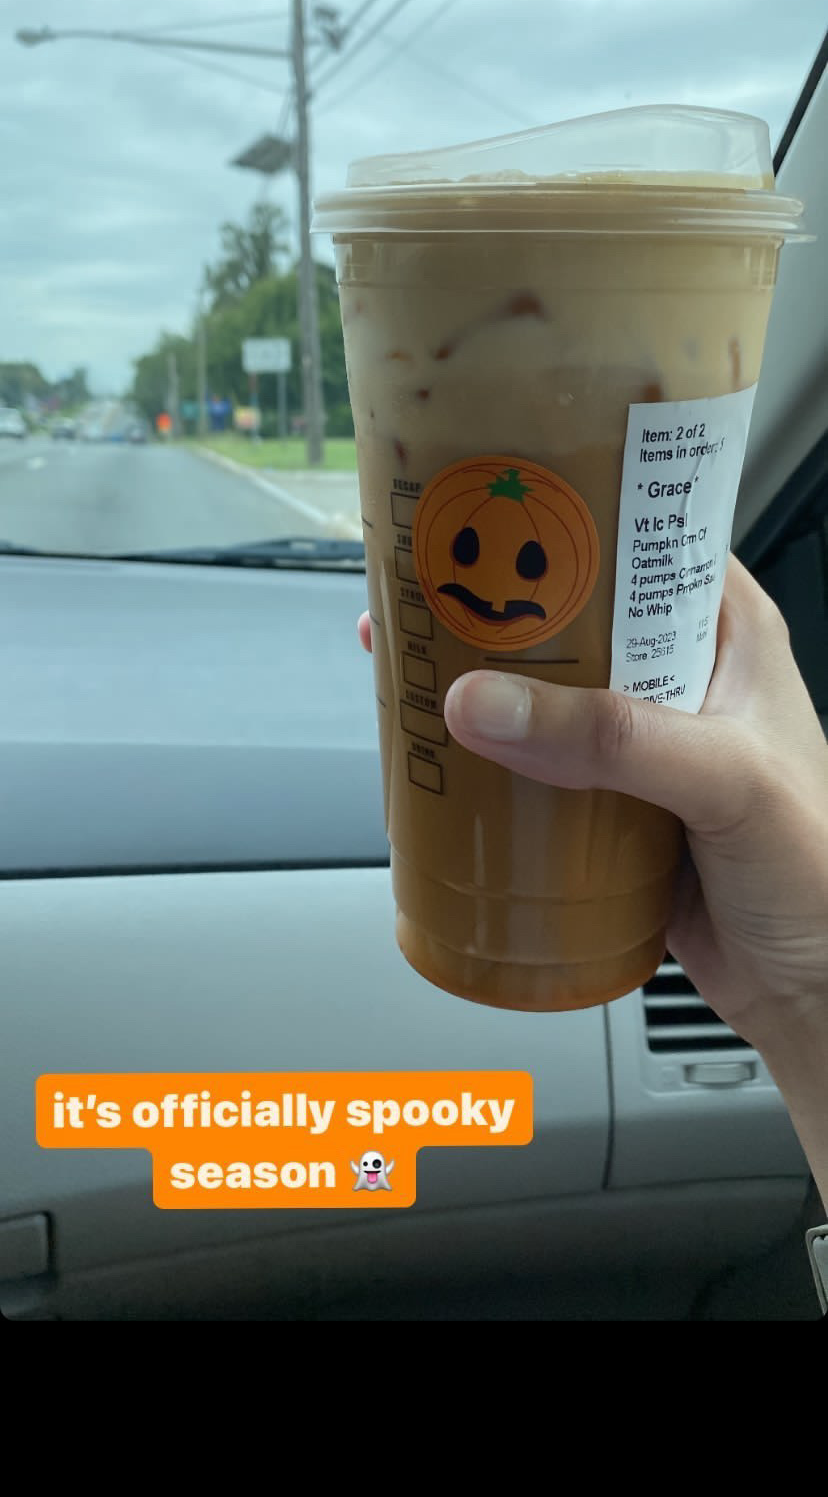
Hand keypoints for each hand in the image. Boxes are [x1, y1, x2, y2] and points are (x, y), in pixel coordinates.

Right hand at [358, 555, 827, 1055]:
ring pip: (542, 689)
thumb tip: (489, 704)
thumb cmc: (820, 872)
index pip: (638, 535)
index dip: (563, 513)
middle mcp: (679, 672)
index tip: (488, 508)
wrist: (814, 988)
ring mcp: (640, 739)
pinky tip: (441, 753)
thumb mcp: (725, 780)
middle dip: (495, 602)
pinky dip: (487, 758)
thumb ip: (613, 739)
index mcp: (727, 629)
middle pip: (570, 611)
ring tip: (411, 663)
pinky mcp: (608, 802)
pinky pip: (534, 764)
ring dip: (479, 681)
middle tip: (424, 589)